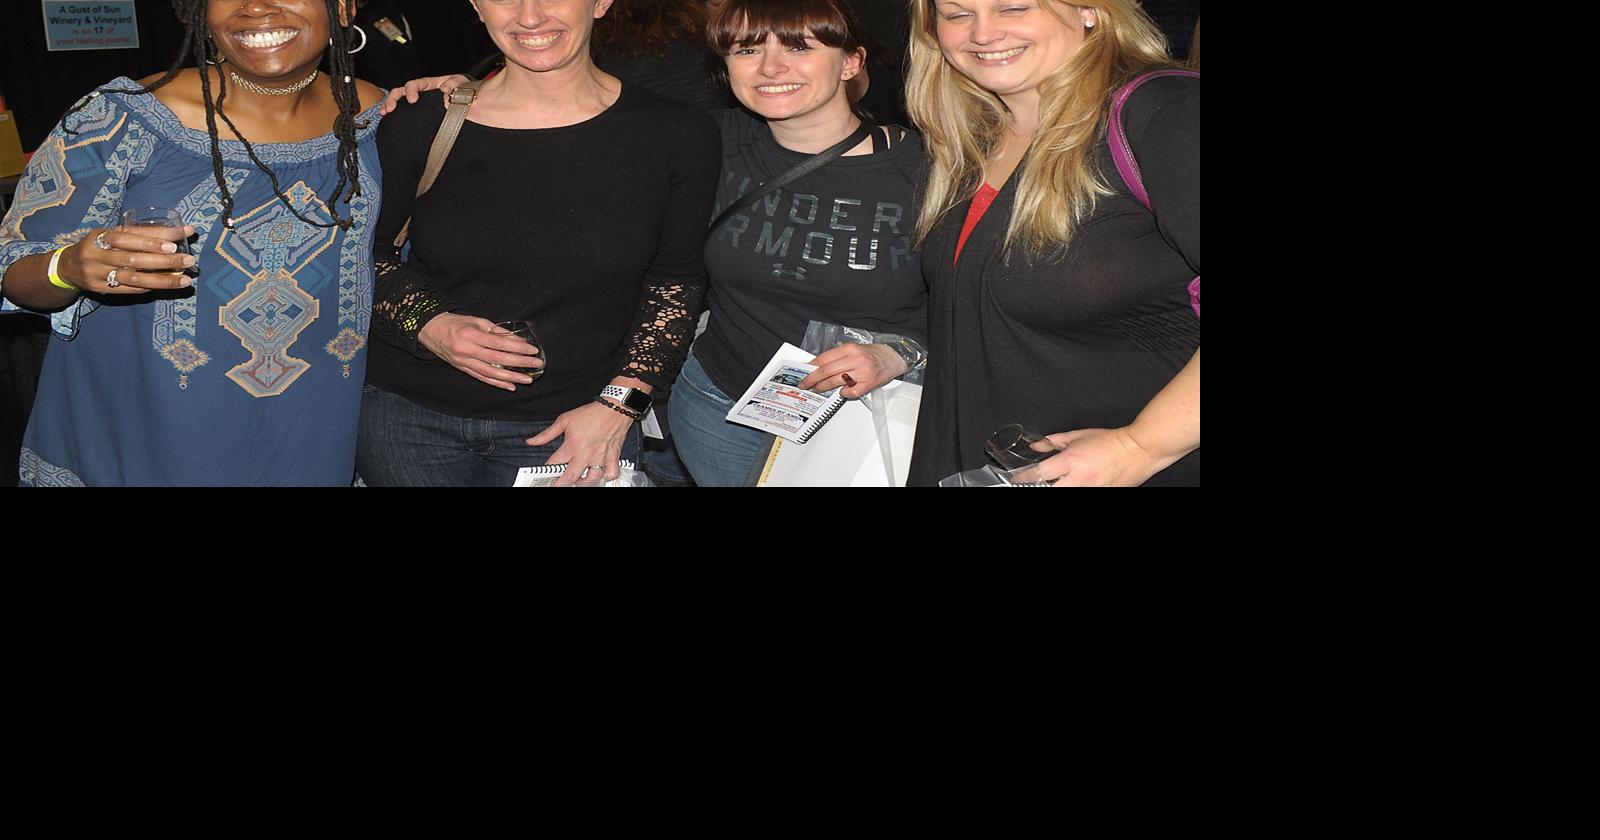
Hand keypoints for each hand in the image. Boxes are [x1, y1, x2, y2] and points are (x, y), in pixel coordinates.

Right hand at [58, 226, 195, 294]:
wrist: (68, 266)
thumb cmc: (99, 246)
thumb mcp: (113, 234)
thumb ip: (142, 233)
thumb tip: (180, 230)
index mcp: (101, 236)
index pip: (130, 236)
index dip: (153, 239)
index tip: (177, 240)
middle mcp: (98, 254)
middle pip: (134, 259)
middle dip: (164, 260)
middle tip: (188, 260)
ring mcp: (98, 274)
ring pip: (135, 279)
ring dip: (163, 280)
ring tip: (185, 280)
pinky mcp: (102, 289)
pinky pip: (131, 290)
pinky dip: (151, 287)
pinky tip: (168, 285)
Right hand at [380, 74, 472, 113]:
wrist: (466, 96)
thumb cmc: (461, 87)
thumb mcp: (460, 82)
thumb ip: (454, 83)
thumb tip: (445, 88)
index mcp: (428, 83)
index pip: (414, 84)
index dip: (411, 90)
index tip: (412, 100)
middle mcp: (420, 90)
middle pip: (401, 91)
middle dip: (393, 98)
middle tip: (390, 108)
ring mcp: (418, 99)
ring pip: (399, 99)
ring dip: (389, 104)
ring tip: (384, 113)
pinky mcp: (418, 109)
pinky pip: (404, 109)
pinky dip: (395, 113)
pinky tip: (388, 118)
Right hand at [416, 313, 542, 390]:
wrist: (430, 330)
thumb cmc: (456, 323)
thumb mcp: (476, 321)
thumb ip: (497, 331)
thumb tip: (518, 340)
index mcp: (471, 335)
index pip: (499, 344)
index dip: (517, 348)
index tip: (533, 350)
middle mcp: (467, 350)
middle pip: (498, 360)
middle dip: (519, 363)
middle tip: (536, 364)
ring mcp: (464, 362)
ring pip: (491, 373)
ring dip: (511, 377)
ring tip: (527, 379)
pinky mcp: (462, 369)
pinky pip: (482, 378)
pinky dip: (497, 383)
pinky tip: (511, 386)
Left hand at [527, 401, 634, 485]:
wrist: (614, 408)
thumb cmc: (592, 413)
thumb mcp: (565, 420)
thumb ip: (547, 434)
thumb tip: (532, 441)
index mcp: (572, 445)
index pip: (554, 463)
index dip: (546, 470)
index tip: (543, 474)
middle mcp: (586, 454)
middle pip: (570, 477)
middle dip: (561, 484)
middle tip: (556, 484)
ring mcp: (600, 457)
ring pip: (591, 479)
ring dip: (583, 482)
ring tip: (578, 479)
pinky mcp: (613, 457)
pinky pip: (611, 474)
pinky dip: (606, 477)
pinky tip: (600, 474)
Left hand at [798, 343, 907, 397]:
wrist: (893, 357)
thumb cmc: (873, 354)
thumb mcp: (854, 349)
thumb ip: (838, 356)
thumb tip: (818, 366)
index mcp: (850, 349)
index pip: (824, 358)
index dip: (811, 367)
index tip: (804, 372)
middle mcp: (856, 359)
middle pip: (827, 371)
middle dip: (812, 379)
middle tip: (806, 384)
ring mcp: (862, 372)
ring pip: (836, 382)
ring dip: (824, 387)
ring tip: (819, 388)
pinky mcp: (868, 384)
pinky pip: (850, 392)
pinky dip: (843, 393)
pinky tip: (842, 392)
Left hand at [1013, 427, 1165, 486]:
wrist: (1139, 450)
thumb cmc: (1111, 441)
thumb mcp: (1079, 436)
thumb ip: (1054, 442)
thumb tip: (1037, 446)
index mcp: (1070, 461)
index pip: (1038, 474)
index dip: (1023, 478)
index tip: (1016, 479)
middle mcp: (1079, 478)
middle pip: (1050, 491)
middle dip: (1041, 487)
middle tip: (1038, 483)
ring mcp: (1091, 489)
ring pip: (1066, 494)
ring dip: (1061, 488)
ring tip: (1062, 482)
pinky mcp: (1103, 495)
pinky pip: (1085, 495)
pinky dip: (1077, 490)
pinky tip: (1075, 485)